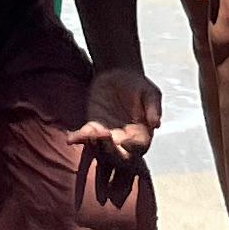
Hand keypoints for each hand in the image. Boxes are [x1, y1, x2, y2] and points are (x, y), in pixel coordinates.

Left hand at [72, 65, 159, 202]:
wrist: (119, 73)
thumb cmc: (138, 85)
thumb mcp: (150, 92)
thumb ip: (154, 107)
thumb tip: (157, 124)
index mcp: (141, 135)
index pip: (137, 149)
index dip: (130, 148)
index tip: (121, 140)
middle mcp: (124, 140)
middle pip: (118, 156)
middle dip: (110, 152)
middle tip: (104, 138)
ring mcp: (107, 135)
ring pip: (100, 149)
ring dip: (94, 146)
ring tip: (90, 135)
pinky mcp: (92, 127)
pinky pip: (85, 136)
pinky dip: (78, 139)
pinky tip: (71, 138)